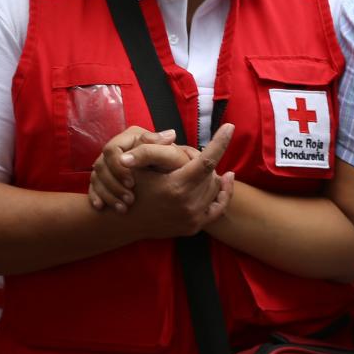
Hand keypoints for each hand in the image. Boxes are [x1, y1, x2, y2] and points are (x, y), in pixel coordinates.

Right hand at [89, 126, 178, 211]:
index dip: (119, 167)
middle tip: (130, 199)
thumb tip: (136, 152)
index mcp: (132, 137)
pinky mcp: (105, 177)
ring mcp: (109, 163)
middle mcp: (118, 148)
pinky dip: (97, 197)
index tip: (132, 183)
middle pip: (102, 165)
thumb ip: (157, 147)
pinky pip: (93, 187)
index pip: (112, 150)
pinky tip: (102, 207)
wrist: (176, 177)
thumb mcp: (170, 155)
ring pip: (97, 177)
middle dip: (114, 184)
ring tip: (123, 208)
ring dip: (108, 194)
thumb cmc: (176, 165)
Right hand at [97, 125, 236, 239]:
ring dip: (209, 177)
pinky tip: (226, 179)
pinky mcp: (194, 226)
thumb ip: (153, 147)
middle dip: (203, 163)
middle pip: (211, 174)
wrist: (124, 222)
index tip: (229, 127)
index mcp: (176, 187)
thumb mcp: (137, 166)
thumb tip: (172, 133)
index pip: (207, 161)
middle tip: (188, 160)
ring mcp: (192, 218)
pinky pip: (219, 207)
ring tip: (196, 170)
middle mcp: (188, 205)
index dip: (220, 142)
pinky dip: (223, 192)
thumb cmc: (130, 188)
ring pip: (214, 188)